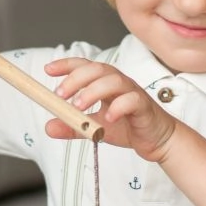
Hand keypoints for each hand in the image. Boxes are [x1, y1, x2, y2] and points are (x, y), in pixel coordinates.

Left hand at [44, 56, 177, 162]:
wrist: (157, 140)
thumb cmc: (128, 127)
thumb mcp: (94, 127)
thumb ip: (73, 126)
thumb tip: (49, 126)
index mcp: (105, 84)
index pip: (85, 67)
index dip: (67, 65)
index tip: (48, 70)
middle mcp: (119, 84)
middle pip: (98, 69)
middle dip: (77, 78)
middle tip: (60, 94)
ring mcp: (133, 93)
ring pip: (114, 81)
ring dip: (93, 91)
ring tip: (78, 106)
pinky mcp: (144, 107)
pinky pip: (132, 100)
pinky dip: (119, 107)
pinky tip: (108, 118)